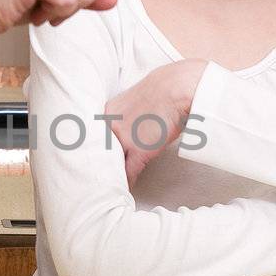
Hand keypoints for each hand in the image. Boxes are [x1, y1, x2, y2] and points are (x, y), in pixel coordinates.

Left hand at [105, 59, 206, 187]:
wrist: (178, 86)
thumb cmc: (167, 87)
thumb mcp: (139, 96)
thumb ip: (130, 112)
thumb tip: (134, 122)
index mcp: (109, 111)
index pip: (99, 137)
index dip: (101, 150)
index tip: (100, 160)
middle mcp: (111, 125)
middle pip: (102, 151)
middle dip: (101, 165)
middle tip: (97, 179)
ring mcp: (124, 138)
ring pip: (113, 164)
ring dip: (113, 176)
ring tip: (110, 188)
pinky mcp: (139, 150)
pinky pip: (129, 172)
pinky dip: (128, 182)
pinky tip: (127, 189)